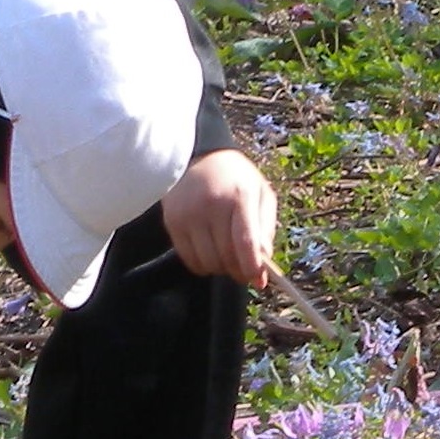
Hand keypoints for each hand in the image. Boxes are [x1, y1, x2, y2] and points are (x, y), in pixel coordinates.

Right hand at [159, 149, 277, 287]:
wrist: (199, 156)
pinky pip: (189, 259)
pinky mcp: (172, 222)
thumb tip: (265, 261)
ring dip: (221, 268)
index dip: (252, 267)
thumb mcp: (261, 194)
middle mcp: (212, 205)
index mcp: (240, 197)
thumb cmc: (236, 179)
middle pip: (226, 256)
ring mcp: (189, 214)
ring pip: (208, 262)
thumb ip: (267, 228)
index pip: (245, 242)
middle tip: (245, 270)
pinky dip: (203, 265)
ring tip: (226, 257)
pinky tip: (209, 253)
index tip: (258, 281)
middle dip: (239, 271)